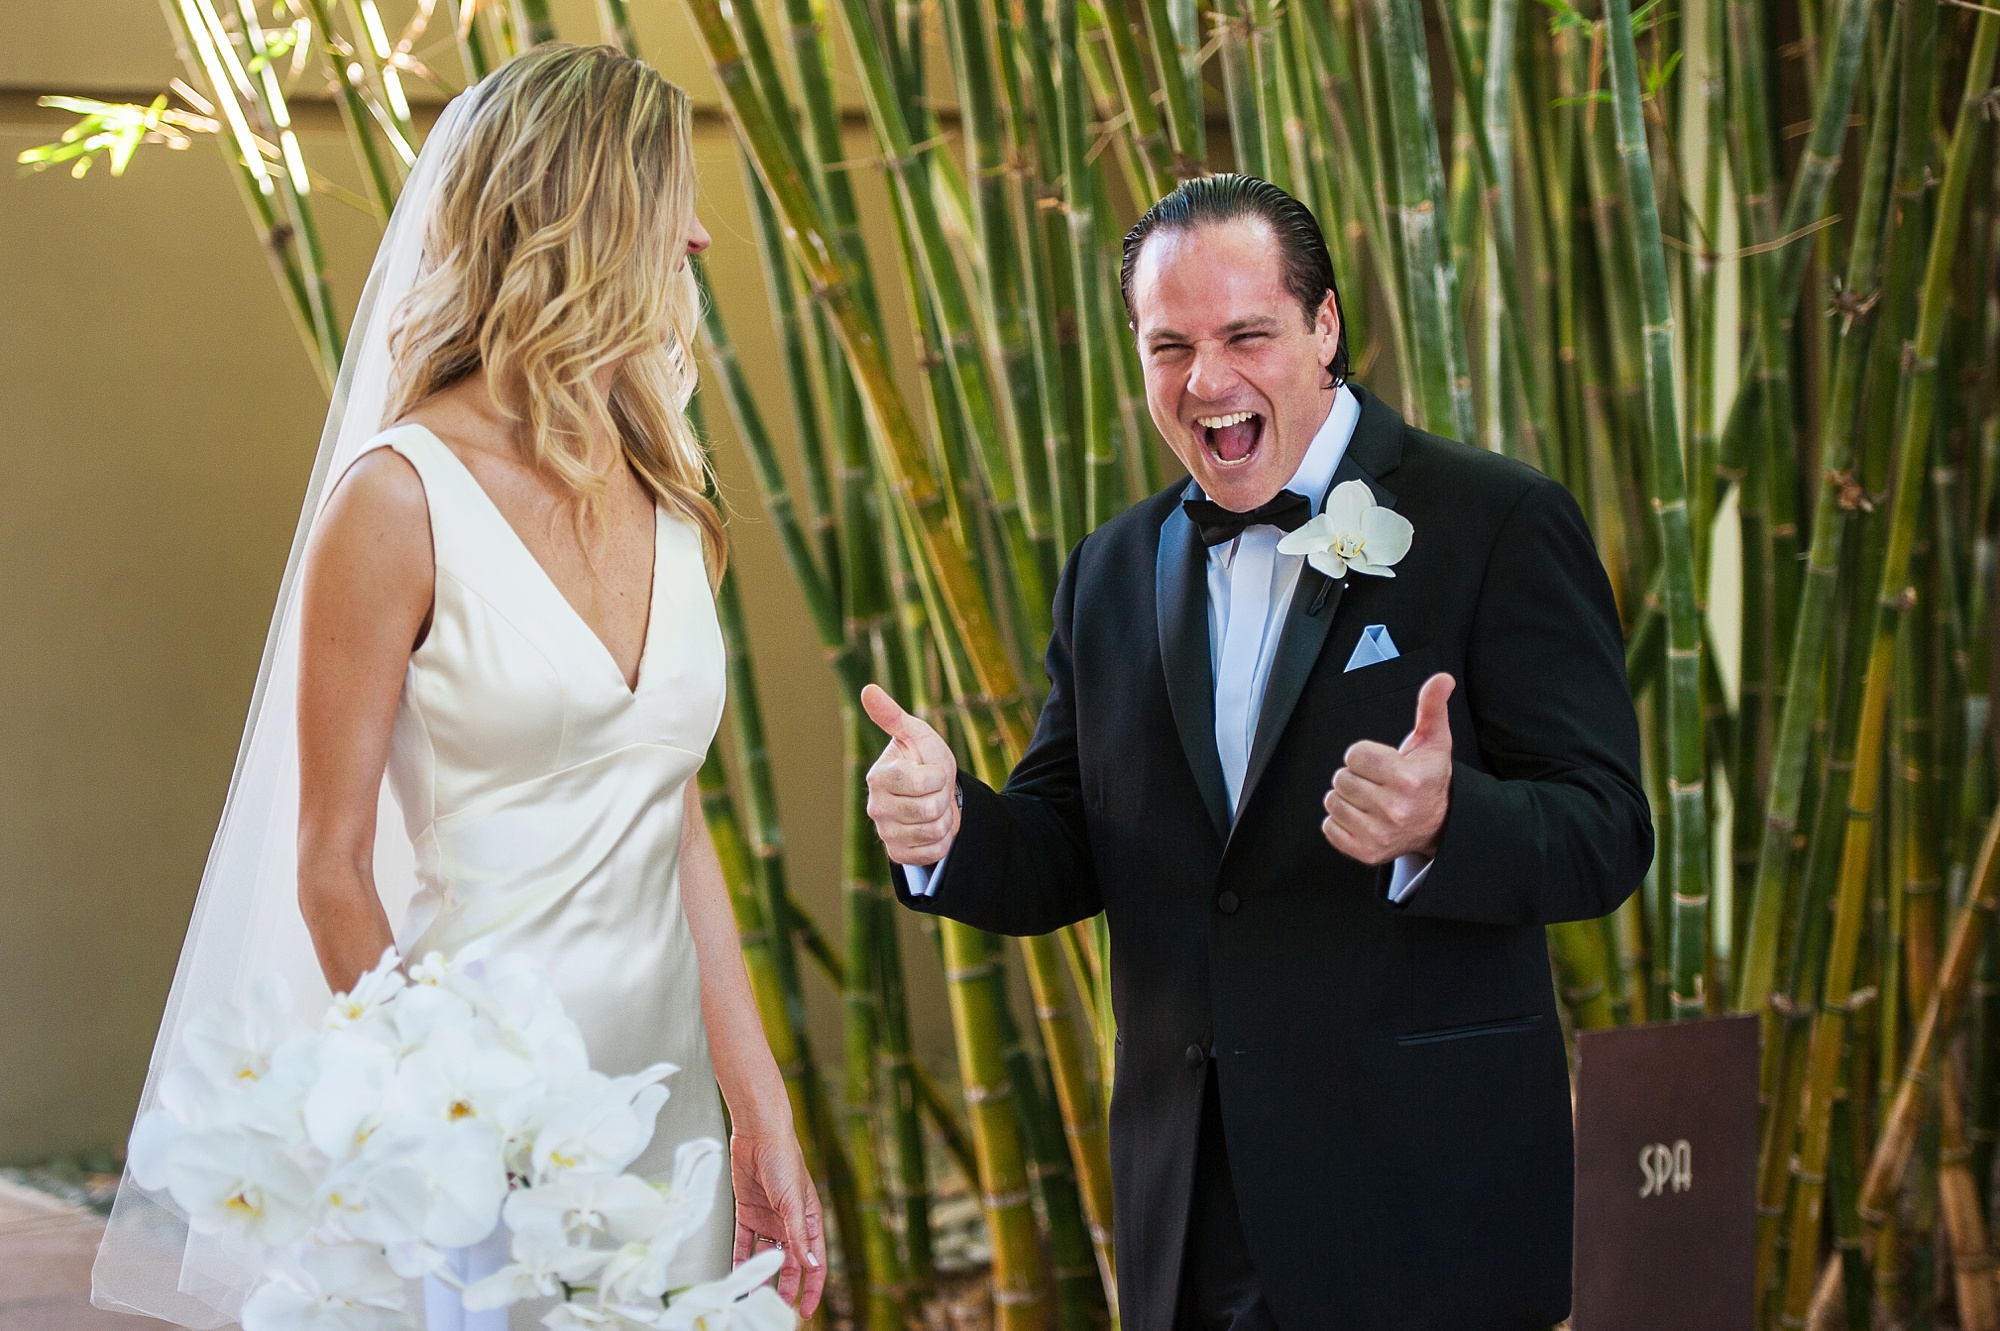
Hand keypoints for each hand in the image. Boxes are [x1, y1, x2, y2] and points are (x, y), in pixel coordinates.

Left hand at [730, 1125, 825, 1314]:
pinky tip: (736, 1273)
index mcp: (809, 1220)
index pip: (815, 1262)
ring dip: (761, 1276)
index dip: (812, 1288)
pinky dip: (740, 1258)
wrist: (758, 1135)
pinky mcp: (747, 1212)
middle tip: (775, 1308)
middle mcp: (789, 1223)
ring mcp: (768, 1218)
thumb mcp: (793, 1203)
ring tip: (752, 1296)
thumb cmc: (784, 1161)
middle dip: (785, 1287)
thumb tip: (810, 1267)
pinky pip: (744, 1242)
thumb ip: (799, 1237)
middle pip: (789, 1263)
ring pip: (766, 1256)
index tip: (805, 1310)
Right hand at [861, 683, 959, 865]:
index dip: (938, 776)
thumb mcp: (916, 734)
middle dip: (943, 798)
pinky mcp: (897, 854)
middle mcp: (875, 807)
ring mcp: (885, 832)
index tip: (931, 770)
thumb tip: (867, 689)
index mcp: (878, 776)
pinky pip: (935, 851)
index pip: (923, 782)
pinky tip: (932, 827)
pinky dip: (943, 839)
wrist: (935, 792)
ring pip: (935, 831)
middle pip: (930, 810)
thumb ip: (892, 715)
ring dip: (945, 819)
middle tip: (934, 791)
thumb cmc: (923, 758)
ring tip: (934, 807)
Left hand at [1322, 673, 1453, 864]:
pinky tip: (1363, 817)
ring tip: (1370, 799)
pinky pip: (1329, 827)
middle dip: (1356, 776)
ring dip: (1346, 798)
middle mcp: (1394, 810)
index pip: (1355, 755)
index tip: (1382, 764)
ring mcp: (1379, 834)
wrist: (1439, 823)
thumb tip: (1442, 679)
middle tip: (1377, 783)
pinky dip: (1340, 822)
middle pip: (1342, 778)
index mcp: (1408, 780)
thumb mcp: (1434, 741)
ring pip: (1333, 802)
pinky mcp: (1366, 852)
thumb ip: (1432, 707)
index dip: (1364, 755)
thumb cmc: (1429, 778)